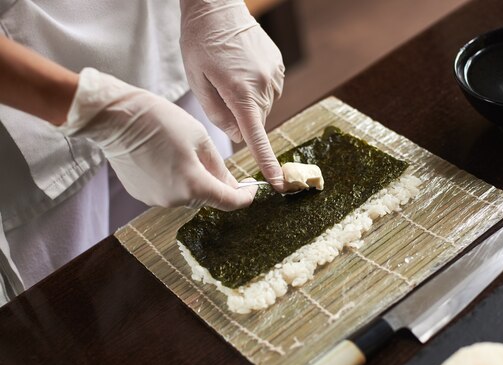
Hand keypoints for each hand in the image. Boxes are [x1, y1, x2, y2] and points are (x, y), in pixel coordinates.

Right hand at [58, 68, 256, 209]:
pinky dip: (174, 179)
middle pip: (207, 197)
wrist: (115, 118)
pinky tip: (165, 158)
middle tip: (214, 161)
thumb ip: (218, 166)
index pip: (229, 202)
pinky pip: (168, 191)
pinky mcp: (141, 194)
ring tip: (184, 153)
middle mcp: (175, 200)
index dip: (245, 197)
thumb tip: (231, 183)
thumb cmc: (159, 121)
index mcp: (193, 185)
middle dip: (216, 183)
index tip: (251, 189)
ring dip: (194, 180)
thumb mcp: (199, 138)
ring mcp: (156, 199)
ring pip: (187, 194)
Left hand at [180, 0, 285, 191]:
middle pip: (255, 121)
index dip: (267, 162)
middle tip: (220, 90)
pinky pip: (269, 91)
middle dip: (239, 116)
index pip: (257, 137)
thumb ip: (218, 115)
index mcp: (241, 93)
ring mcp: (275, 76)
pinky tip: (241, 68)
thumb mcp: (198, 81)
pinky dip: (256, 88)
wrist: (217, 6)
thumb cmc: (200, 42)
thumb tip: (237, 135)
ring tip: (230, 73)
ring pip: (262, 106)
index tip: (279, 183)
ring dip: (247, 100)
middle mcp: (264, 87)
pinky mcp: (279, 67)